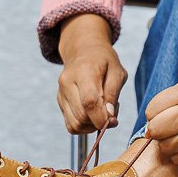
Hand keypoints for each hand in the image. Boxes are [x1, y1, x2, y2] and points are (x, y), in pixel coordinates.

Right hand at [56, 13, 126, 134]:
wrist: (83, 50)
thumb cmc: (104, 61)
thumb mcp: (118, 72)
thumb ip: (114, 94)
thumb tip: (109, 117)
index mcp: (84, 72)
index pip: (89, 102)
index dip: (102, 118)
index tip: (113, 120)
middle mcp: (67, 83)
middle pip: (82, 116)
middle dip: (100, 122)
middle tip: (111, 111)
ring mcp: (61, 93)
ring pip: (75, 124)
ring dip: (92, 125)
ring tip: (101, 111)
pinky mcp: (60, 101)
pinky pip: (71, 125)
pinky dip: (84, 126)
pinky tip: (92, 114)